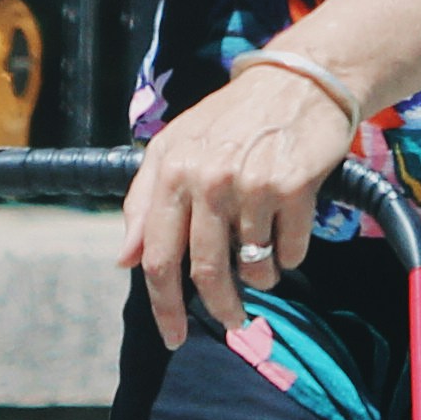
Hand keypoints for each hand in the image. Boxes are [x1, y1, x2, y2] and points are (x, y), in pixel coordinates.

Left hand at [121, 62, 360, 349]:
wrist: (297, 82)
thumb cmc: (230, 120)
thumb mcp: (174, 148)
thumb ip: (143, 203)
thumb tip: (123, 260)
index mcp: (170, 172)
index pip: (157, 256)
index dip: (163, 306)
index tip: (173, 337)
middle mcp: (206, 179)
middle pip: (204, 271)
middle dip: (219, 306)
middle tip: (233, 321)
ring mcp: (251, 183)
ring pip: (252, 265)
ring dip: (260, 277)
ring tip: (265, 265)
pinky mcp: (293, 186)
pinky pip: (289, 250)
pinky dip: (289, 255)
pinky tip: (288, 233)